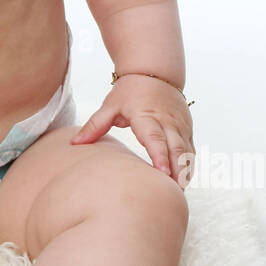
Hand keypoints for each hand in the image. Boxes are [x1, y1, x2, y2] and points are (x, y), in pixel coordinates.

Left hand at [71, 76, 194, 187]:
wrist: (155, 73)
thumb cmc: (130, 91)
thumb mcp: (110, 106)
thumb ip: (95, 125)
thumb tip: (75, 143)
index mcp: (147, 116)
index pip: (155, 138)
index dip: (159, 156)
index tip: (162, 175)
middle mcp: (167, 122)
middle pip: (176, 149)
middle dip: (176, 171)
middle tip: (172, 192)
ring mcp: (179, 125)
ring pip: (186, 151)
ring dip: (184, 171)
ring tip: (178, 192)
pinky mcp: (186, 129)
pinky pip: (190, 150)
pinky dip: (188, 165)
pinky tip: (183, 181)